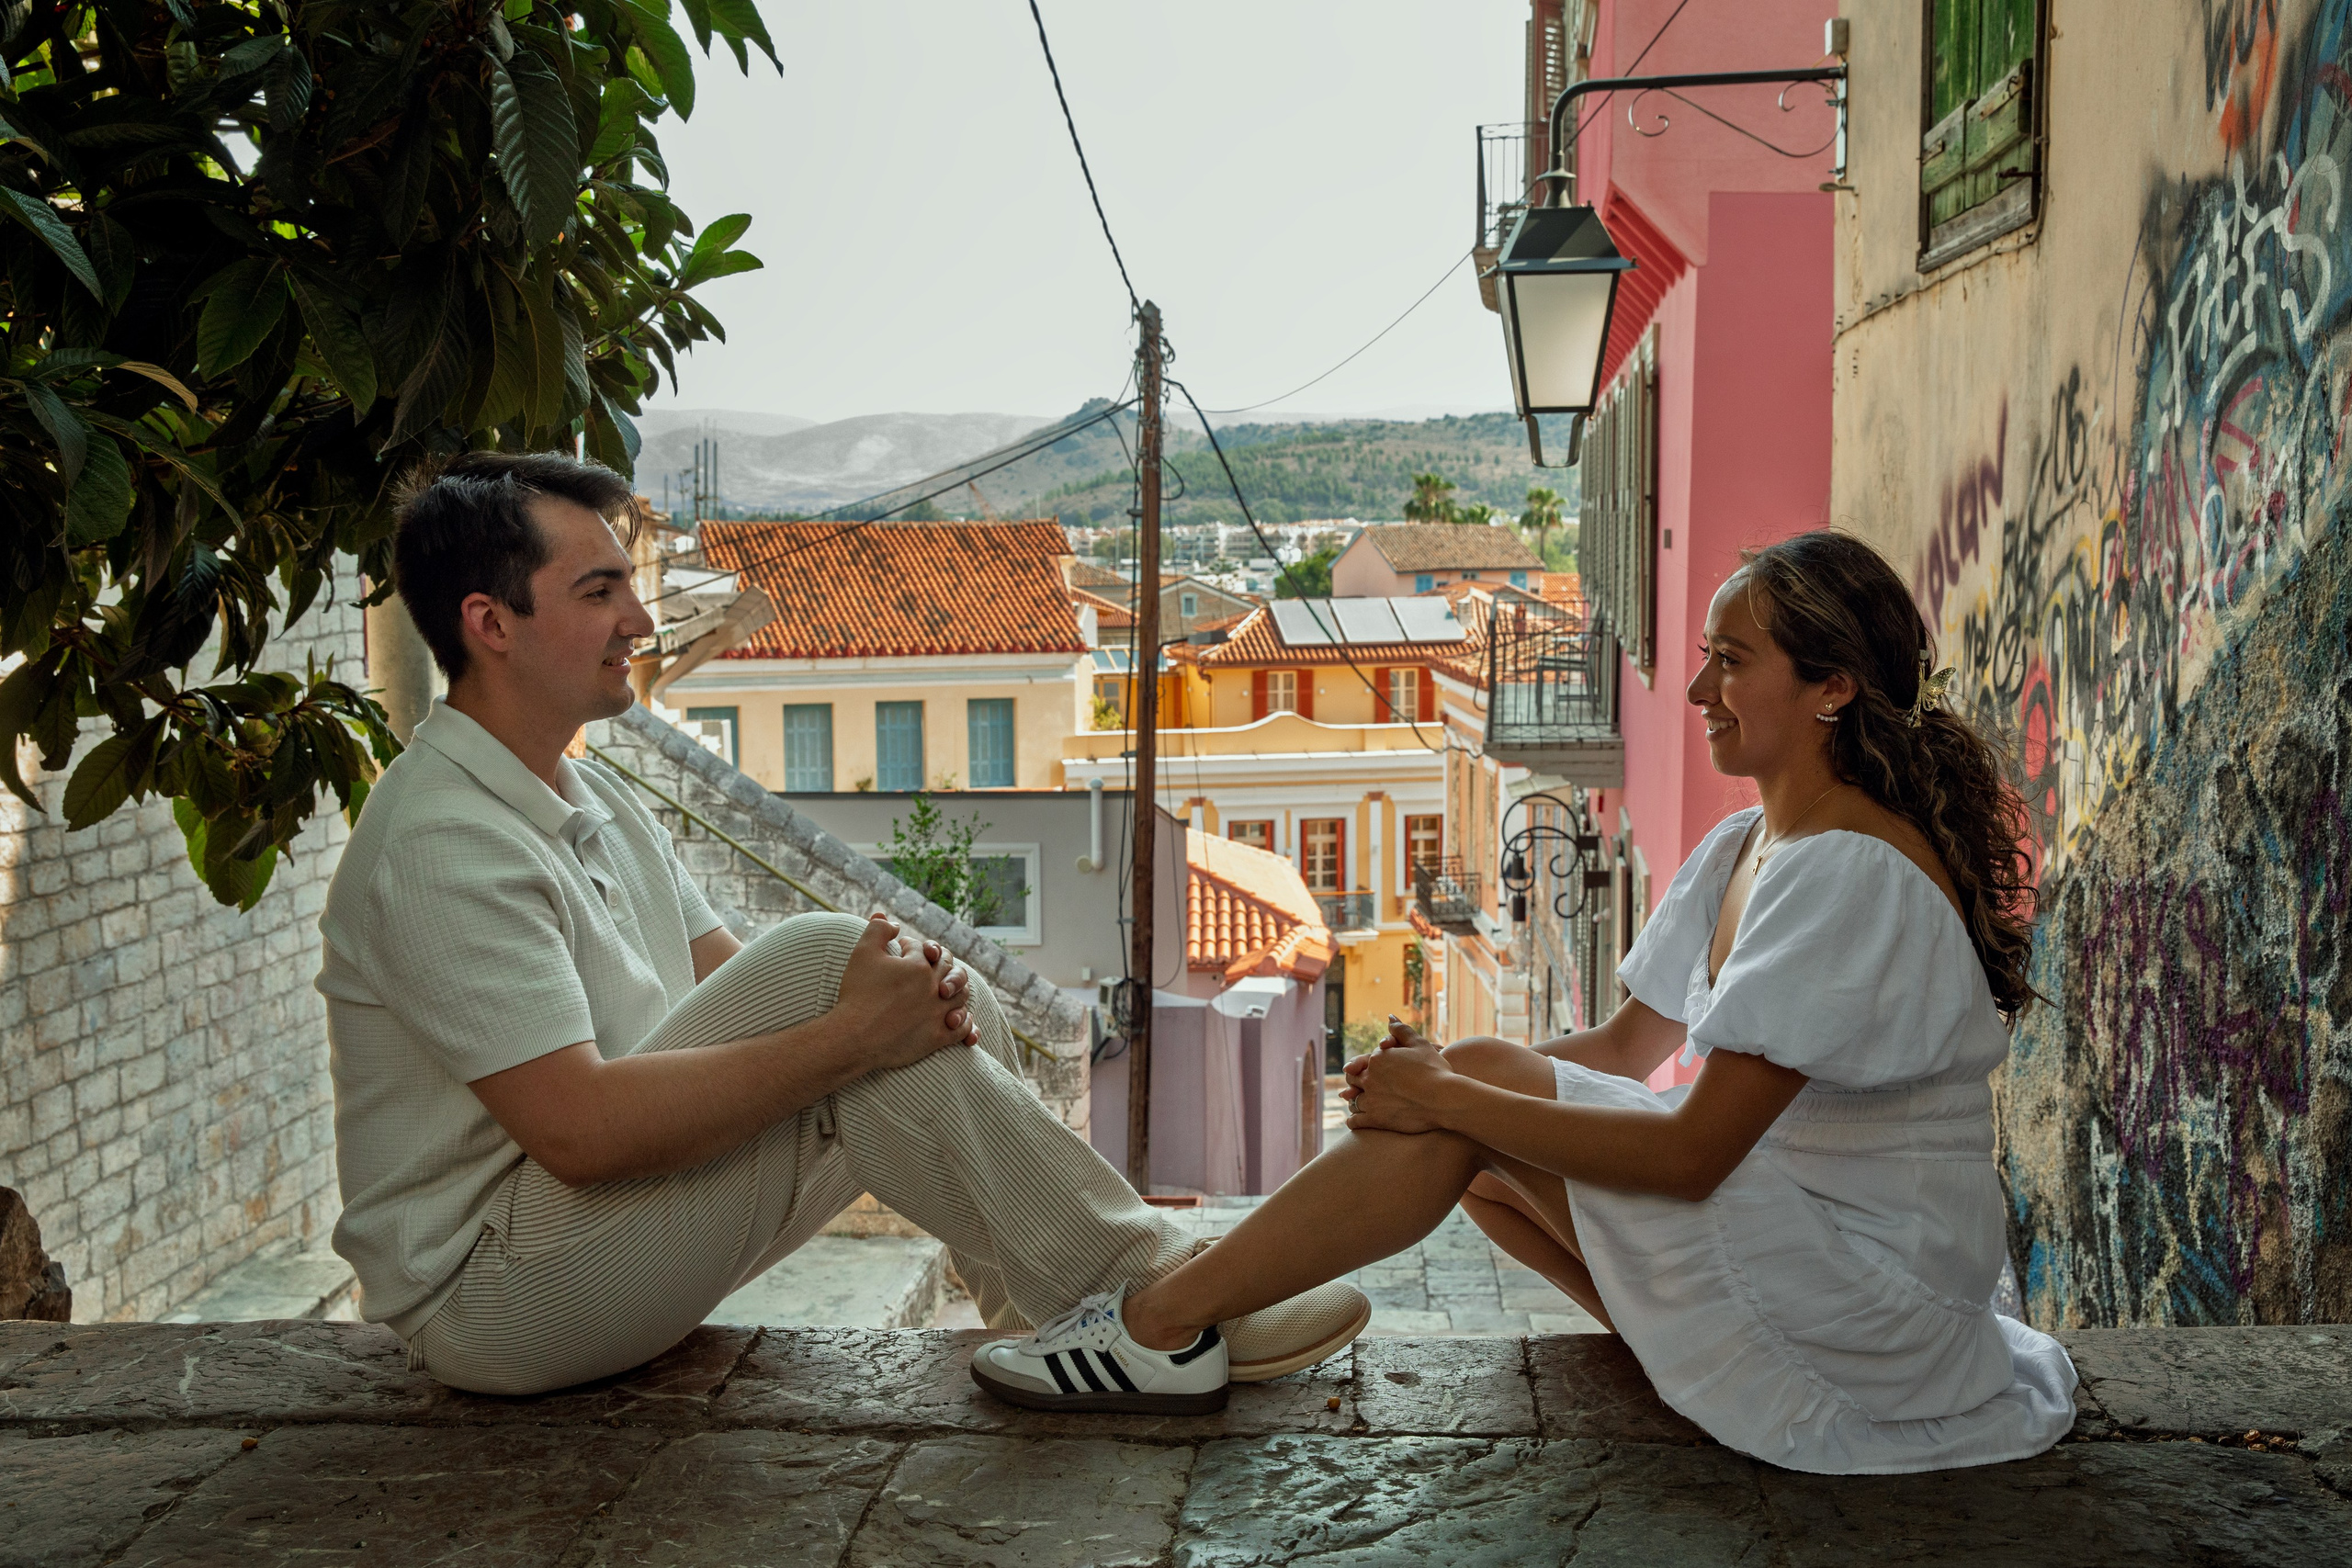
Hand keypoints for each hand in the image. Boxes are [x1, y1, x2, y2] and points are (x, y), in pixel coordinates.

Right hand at [833, 914, 978, 1070]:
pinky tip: (958, 1019)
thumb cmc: (857, 994)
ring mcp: (938, 1014)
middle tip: (928, 964)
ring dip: (956, 990)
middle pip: (948, 969)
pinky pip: (961, 1028)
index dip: (911, 946)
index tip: (902, 947)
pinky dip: (965, 1023)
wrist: (854, 1037)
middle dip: (939, 963)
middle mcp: (934, 988)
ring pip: (961, 996)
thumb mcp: (863, 953)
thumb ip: (878, 929)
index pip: (922, 948)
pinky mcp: (937, 1038)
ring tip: (947, 990)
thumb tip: (893, 923)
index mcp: (919, 965)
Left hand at [1341, 1019, 1454, 1134]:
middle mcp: (1370, 1078)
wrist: (1445, 1098)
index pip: (1363, 1061)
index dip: (1365, 1065)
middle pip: (1353, 1080)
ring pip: (1354, 1101)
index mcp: (1378, 1059)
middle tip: (1356, 1088)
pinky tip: (1355, 1121)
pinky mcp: (1376, 1120)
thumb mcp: (1420, 1044)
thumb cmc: (1436, 1069)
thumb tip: (1390, 1017)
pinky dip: (1353, 1121)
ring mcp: (1371, 1100)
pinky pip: (1355, 1121)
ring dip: (1355, 1102)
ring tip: (1359, 1105)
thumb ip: (1401, 1030)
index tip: (1369, 1071)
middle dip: (1355, 1083)